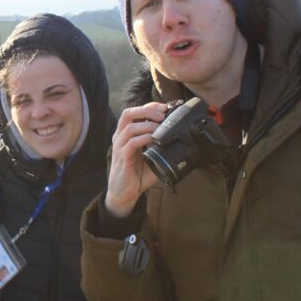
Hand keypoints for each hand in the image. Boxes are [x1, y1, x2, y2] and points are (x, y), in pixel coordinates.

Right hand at [105, 102, 167, 216]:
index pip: (133, 112)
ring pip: (130, 127)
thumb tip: (180, 140)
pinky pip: (131, 143)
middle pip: (128, 114)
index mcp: (125, 134)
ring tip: (161, 128)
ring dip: (148, 125)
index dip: (148, 106)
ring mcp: (119, 147)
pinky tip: (154, 140)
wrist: (124, 193)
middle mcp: (120, 137)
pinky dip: (144, 138)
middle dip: (147, 110)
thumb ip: (160, 146)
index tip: (164, 108)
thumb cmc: (137, 174)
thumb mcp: (150, 156)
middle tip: (162, 114)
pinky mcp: (122, 158)